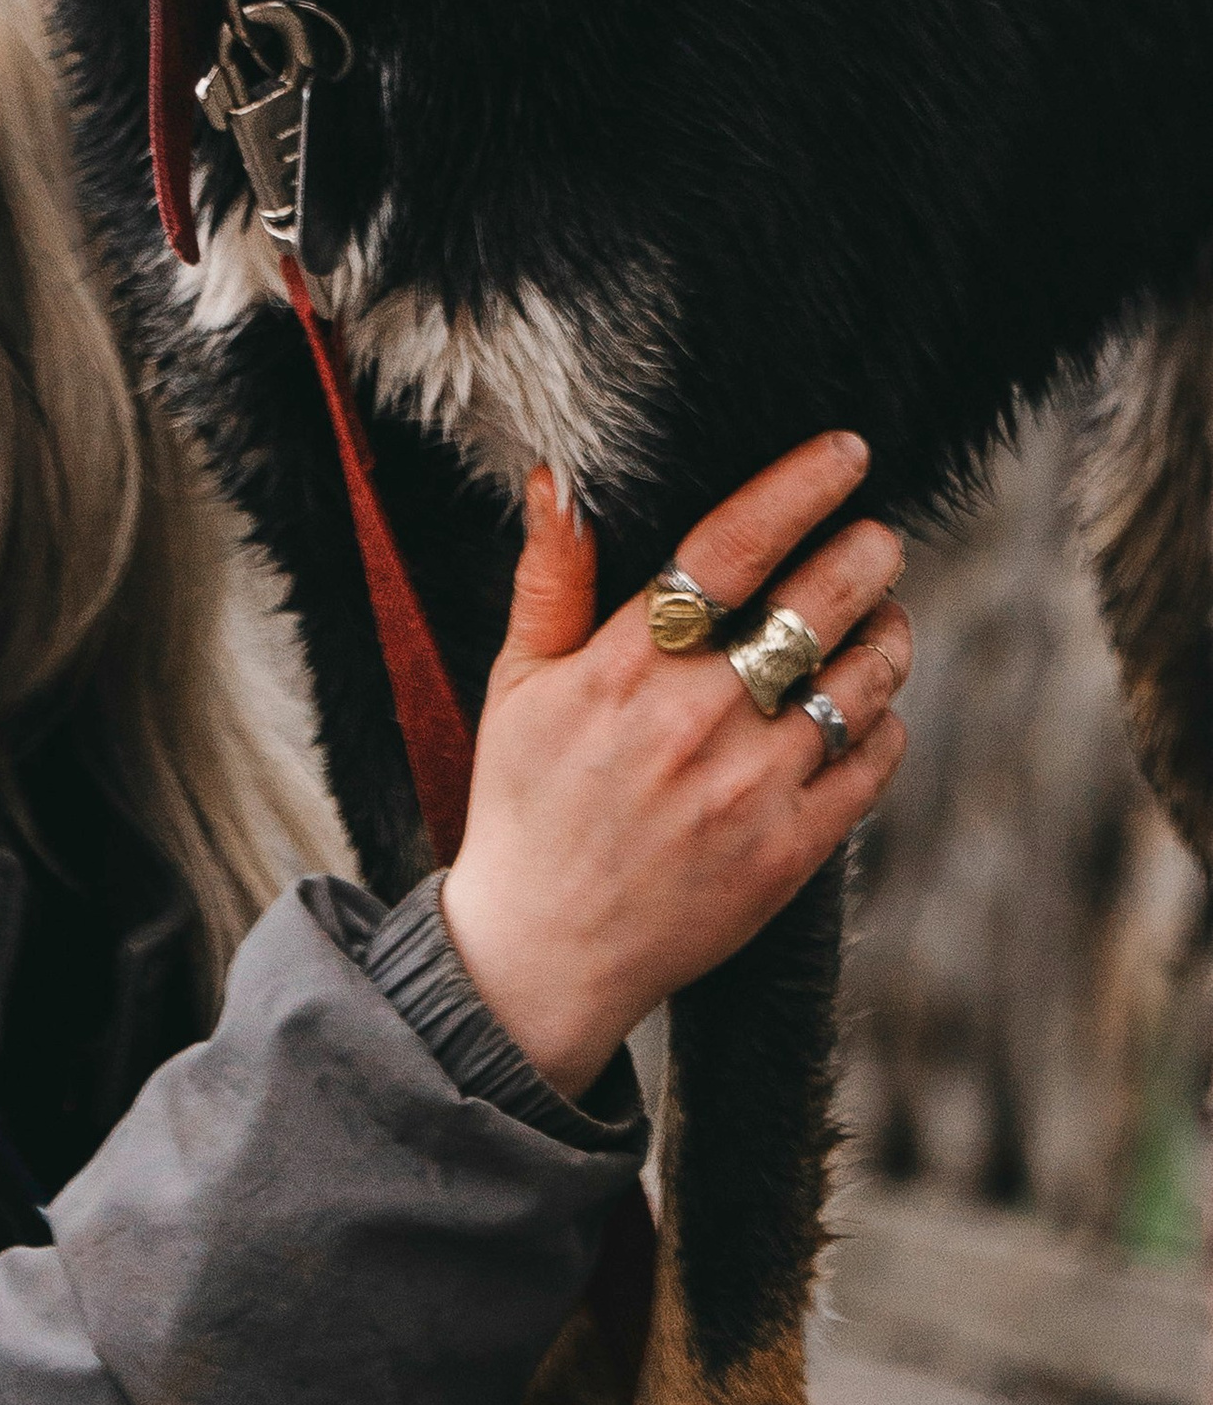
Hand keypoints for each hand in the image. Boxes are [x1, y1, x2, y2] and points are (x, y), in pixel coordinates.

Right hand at [439, 431, 909, 1101]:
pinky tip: (869, 704)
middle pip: (813, 605)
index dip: (797, 489)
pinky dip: (885, 720)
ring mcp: (749, 789)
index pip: (727, 550)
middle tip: (880, 536)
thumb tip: (556, 479)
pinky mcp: (791, 852)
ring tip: (885, 615)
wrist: (545, 950)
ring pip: (858, 681)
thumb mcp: (516, 683)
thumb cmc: (525, 802)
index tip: (846, 454)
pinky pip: (871, 762)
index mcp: (621, 669)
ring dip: (888, 633)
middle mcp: (692, 721)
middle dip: (865, 555)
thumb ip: (547, 579)